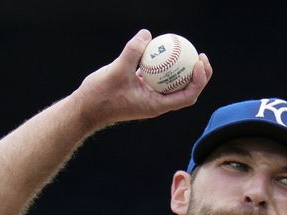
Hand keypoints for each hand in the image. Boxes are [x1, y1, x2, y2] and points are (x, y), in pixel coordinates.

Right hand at [74, 30, 212, 128]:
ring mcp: (150, 96)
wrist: (86, 108)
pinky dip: (164, 65)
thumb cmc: (100, 95)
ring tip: (188, 51)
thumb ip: (133, 52)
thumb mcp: (116, 71)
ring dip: (184, 70)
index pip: (187, 96)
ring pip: (174, 84)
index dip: (199, 81)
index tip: (198, 63)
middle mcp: (157, 103)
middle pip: (187, 91)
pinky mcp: (143, 89)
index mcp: (157, 105)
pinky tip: (164, 49)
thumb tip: (147, 34)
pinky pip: (159, 76)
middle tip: (200, 55)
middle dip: (199, 75)